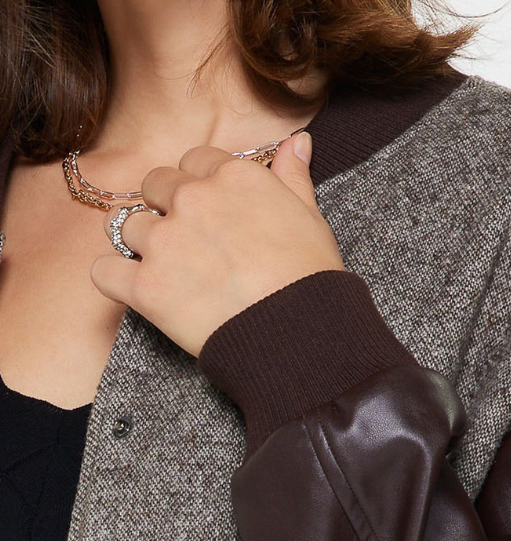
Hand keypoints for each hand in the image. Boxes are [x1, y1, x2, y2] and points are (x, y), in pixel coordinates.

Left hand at [90, 132, 346, 357]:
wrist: (298, 334)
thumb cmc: (310, 279)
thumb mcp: (310, 218)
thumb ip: (293, 176)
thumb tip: (297, 141)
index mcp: (231, 176)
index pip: (194, 163)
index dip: (199, 188)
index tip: (210, 214)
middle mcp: (192, 198)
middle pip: (154, 185)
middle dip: (165, 209)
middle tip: (187, 243)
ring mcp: (165, 242)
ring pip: (126, 226)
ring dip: (140, 244)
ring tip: (166, 271)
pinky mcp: (146, 287)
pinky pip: (105, 271)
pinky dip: (114, 279)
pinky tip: (136, 290)